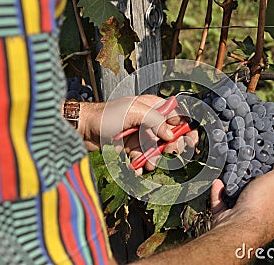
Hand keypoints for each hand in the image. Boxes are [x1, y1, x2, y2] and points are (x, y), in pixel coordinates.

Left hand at [77, 95, 197, 172]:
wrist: (83, 130)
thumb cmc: (105, 115)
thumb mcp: (132, 112)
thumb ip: (155, 120)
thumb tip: (170, 134)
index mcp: (152, 107)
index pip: (177, 116)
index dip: (185, 128)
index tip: (191, 141)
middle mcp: (149, 121)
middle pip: (170, 135)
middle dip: (171, 146)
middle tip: (167, 152)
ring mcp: (141, 135)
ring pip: (157, 150)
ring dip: (155, 158)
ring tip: (148, 163)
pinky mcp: (132, 147)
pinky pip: (144, 158)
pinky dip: (142, 165)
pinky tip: (137, 167)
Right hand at [211, 157, 273, 247]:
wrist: (238, 228)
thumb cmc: (261, 206)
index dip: (273, 178)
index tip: (264, 167)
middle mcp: (265, 219)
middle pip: (258, 195)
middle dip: (249, 182)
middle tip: (244, 170)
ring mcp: (245, 222)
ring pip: (238, 200)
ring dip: (232, 185)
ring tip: (229, 173)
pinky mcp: (228, 222)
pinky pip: (222, 204)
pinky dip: (219, 193)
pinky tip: (218, 183)